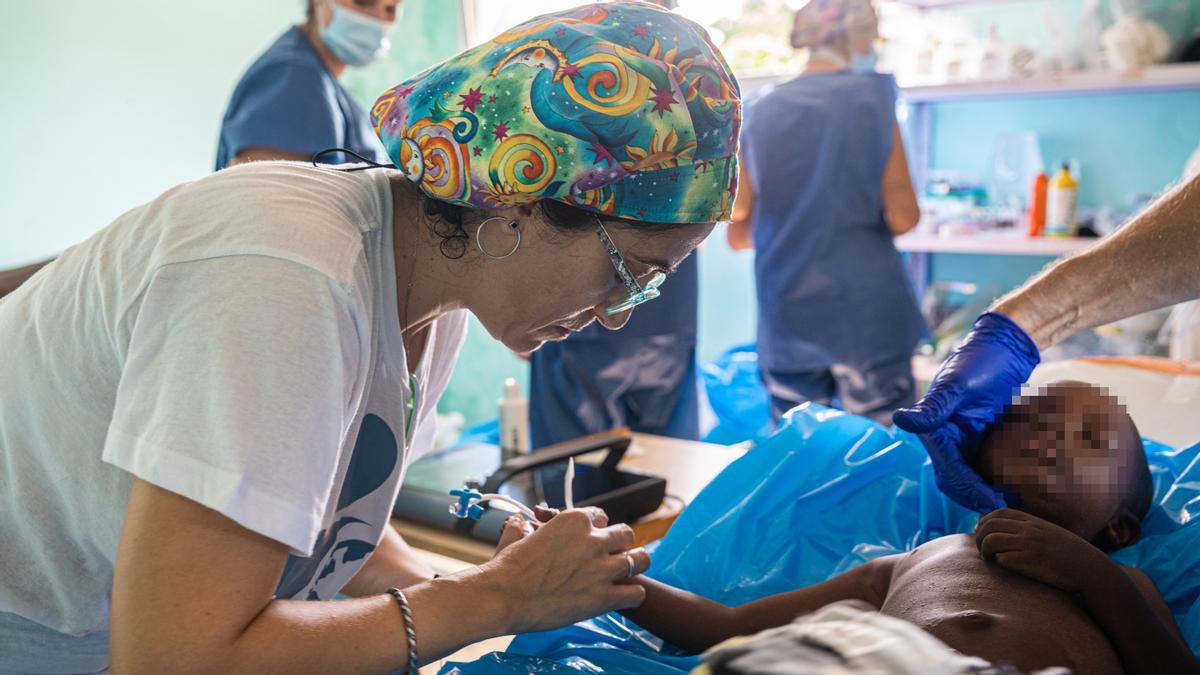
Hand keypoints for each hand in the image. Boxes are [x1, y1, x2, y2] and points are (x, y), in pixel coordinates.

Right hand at [480, 507, 649, 634]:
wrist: (504, 596)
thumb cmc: (506, 567)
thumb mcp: (516, 537)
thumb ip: (523, 527)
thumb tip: (519, 521)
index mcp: (574, 520)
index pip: (601, 516)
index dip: (597, 529)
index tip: (591, 540)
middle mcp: (593, 540)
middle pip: (626, 534)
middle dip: (621, 544)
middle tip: (612, 556)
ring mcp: (602, 569)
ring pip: (641, 560)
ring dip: (635, 565)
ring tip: (627, 574)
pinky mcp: (603, 597)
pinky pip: (636, 592)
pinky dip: (632, 595)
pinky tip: (622, 597)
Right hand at [893, 312, 1039, 511]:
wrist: (1004, 347)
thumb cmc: (981, 360)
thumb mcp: (958, 382)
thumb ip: (933, 406)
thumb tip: (899, 420)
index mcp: (934, 428)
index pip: (950, 469)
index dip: (970, 488)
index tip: (994, 502)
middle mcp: (944, 438)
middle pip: (954, 481)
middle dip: (975, 498)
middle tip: (1005, 509)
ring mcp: (962, 439)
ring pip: (966, 478)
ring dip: (982, 493)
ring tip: (1010, 504)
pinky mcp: (979, 438)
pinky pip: (982, 467)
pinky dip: (992, 480)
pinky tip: (1014, 488)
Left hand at [975, 509, 1110, 593]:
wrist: (1091, 570)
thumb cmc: (1070, 554)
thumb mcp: (1049, 533)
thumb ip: (1029, 528)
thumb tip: (1004, 529)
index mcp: (1033, 522)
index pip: (999, 513)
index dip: (985, 522)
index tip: (981, 532)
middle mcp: (1029, 530)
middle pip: (989, 526)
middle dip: (979, 537)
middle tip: (982, 550)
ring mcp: (1029, 545)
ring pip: (991, 541)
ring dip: (984, 551)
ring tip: (988, 560)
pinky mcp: (1030, 562)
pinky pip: (1002, 559)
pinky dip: (998, 563)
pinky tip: (1004, 567)